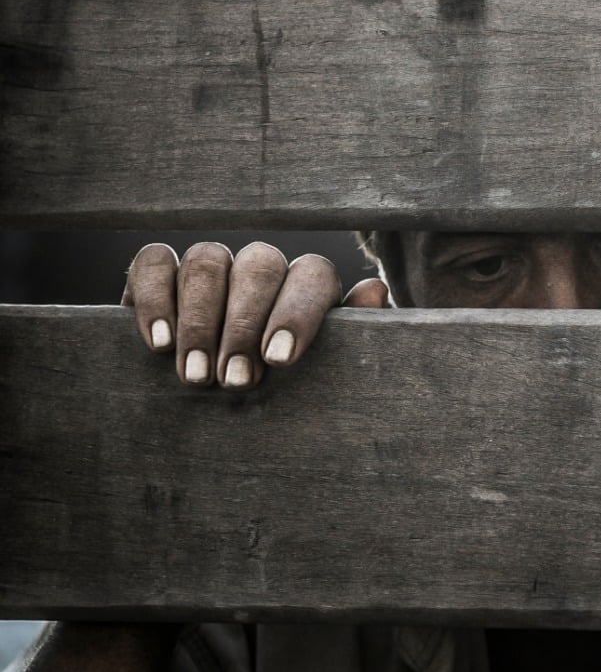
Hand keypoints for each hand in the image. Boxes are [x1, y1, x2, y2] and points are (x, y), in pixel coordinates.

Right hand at [122, 241, 387, 389]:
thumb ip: (352, 338)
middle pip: (259, 266)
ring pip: (207, 260)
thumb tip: (374, 291)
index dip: (296, 312)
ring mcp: (213, 266)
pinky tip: (159, 344)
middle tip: (234, 381)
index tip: (279, 359)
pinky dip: (154, 298)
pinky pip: (154, 261)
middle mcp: (262, 268)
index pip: (312, 274)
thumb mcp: (324, 374)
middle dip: (245, 326)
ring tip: (195, 377)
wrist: (225, 411)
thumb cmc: (289, 390)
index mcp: (308, 285)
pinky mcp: (161, 273)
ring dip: (200, 320)